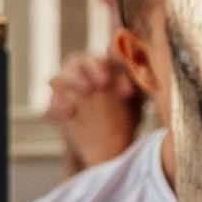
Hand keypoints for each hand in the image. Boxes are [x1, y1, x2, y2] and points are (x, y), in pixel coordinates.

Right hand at [43, 32, 150, 168]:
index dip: (116, 66)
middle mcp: (80, 72)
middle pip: (78, 60)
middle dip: (89, 68)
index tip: (127, 89)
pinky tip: (70, 111)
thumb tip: (150, 65)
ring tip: (85, 90)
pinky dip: (58, 104)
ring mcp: (65, 90)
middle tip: (102, 82)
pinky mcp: (56, 108)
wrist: (108, 144)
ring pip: (60, 76)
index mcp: (101, 65)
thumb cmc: (126, 113)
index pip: (105, 57)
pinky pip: (51, 102)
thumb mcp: (139, 99)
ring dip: (72, 79)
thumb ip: (141, 80)